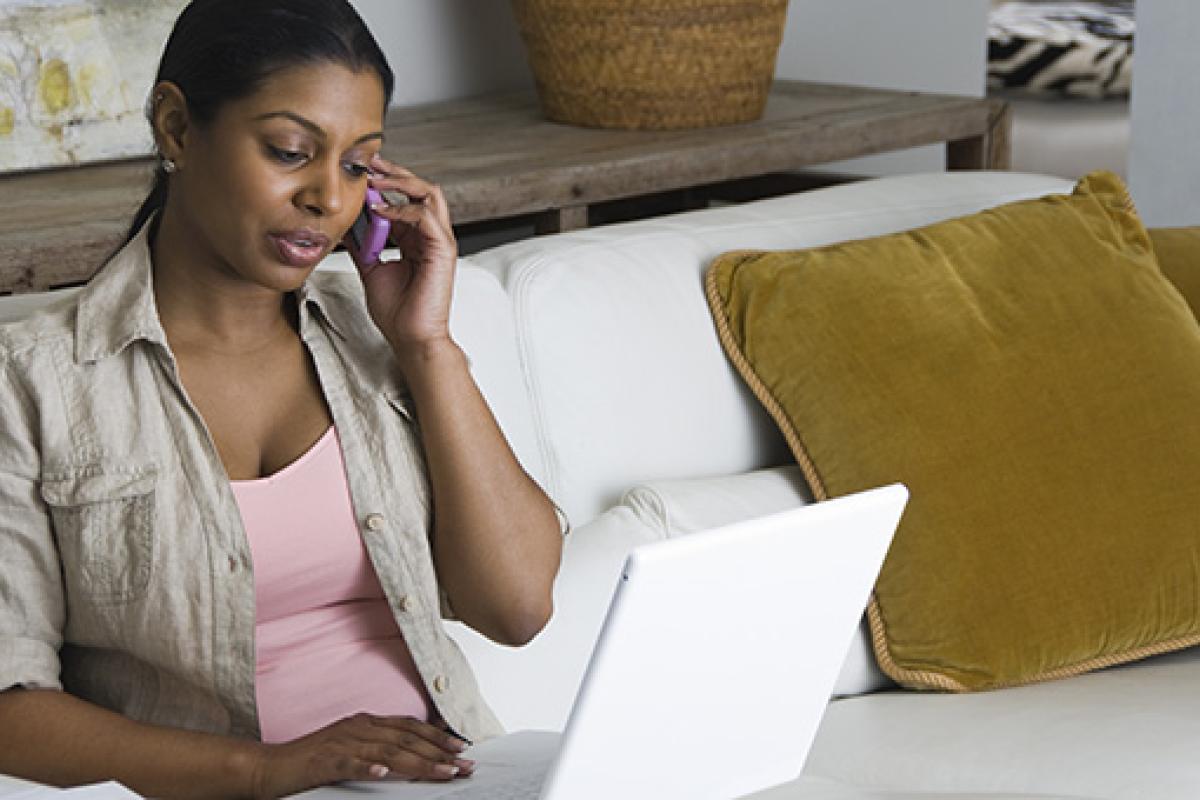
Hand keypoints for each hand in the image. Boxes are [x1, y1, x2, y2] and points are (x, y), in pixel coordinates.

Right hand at [250, 713, 474, 797]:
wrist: (268, 767)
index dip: (438, 736)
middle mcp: (357, 728)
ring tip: (443, 772)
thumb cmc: (311, 762)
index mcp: (365, 723)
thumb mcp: (351, 749)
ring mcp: (341, 743)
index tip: (462, 748)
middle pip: (406, 739)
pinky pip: (349, 764)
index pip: (409, 727)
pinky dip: (367, 768)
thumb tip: (410, 756)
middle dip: (439, 752)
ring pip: (387, 752)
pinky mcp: (323, 761)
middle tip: (464, 765)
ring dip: (419, 762)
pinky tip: (383, 774)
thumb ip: (378, 748)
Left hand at [355, 155, 457, 351]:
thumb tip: (344, 224)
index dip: (383, 182)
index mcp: (416, 239)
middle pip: (420, 188)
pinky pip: (426, 216)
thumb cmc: (398, 312)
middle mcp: (430, 235)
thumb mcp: (370, 268)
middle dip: (393, 172)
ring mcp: (439, 241)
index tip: (358, 173)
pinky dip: (402, 208)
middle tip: (367, 163)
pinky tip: (380, 210)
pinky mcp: (443, 249)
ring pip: (429, 193)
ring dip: (400, 182)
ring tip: (374, 179)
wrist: (411, 338)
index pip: (404, 197)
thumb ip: (362, 245)